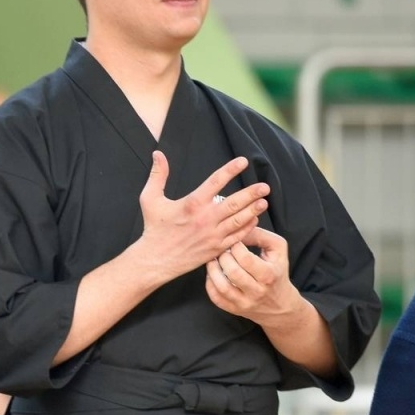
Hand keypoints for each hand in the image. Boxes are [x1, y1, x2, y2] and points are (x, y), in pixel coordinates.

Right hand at [136, 153, 268, 283]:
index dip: (231, 169)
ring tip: (264, 201)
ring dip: (253, 210)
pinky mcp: (215, 248)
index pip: (216, 181)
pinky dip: (247, 228)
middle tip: (265, 187)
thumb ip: (157, 175)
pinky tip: (254, 220)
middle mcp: (205, 218)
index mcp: (192, 203)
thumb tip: (158, 154)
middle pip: (235, 202)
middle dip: (252, 193)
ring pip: (239, 219)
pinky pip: (236, 237)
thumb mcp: (150, 199)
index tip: (243, 161)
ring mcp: (212, 235)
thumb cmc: (153, 228)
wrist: (155, 260)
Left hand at [205, 226, 299, 325]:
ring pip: (222, 287)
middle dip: (223, 257)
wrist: (279, 305)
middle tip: (221, 250)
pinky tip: (212, 273)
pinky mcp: (234, 310)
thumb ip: (260, 235)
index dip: (235, 246)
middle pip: (233, 272)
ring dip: (213, 270)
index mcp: (269, 275)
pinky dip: (210, 284)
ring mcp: (244, 303)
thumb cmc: (277, 271)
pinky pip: (216, 298)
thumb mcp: (278, 249)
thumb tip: (239, 229)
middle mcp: (257, 291)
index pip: (246, 259)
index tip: (233, 242)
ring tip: (213, 260)